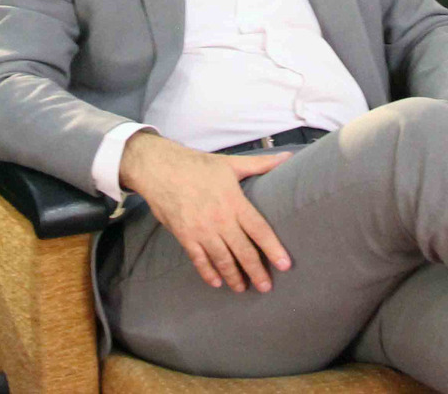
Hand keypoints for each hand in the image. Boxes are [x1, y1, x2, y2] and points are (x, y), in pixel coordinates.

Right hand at [117, 132, 291, 292]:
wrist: (160, 168)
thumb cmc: (197, 165)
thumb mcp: (230, 163)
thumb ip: (260, 164)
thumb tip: (287, 157)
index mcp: (234, 202)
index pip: (259, 230)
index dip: (273, 249)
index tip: (285, 265)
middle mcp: (220, 220)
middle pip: (243, 251)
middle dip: (256, 271)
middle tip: (267, 287)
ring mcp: (201, 230)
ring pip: (222, 259)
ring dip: (234, 277)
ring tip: (243, 289)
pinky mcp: (184, 236)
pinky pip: (198, 259)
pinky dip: (208, 273)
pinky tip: (216, 282)